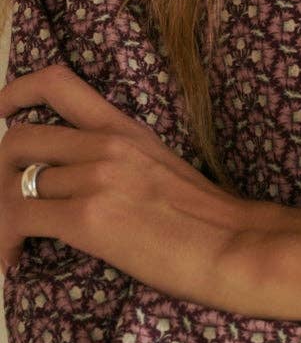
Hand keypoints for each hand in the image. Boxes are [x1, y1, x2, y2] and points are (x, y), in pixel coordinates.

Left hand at [0, 62, 262, 311]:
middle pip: (19, 138)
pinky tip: (12, 259)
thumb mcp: (162, 167)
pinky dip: (4, 239)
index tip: (1, 112)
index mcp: (124, 129)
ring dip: (0, 213)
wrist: (235, 246)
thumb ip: (120, 161)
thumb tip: (81, 179)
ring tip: (10, 241)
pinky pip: (17, 219)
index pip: (57, 83)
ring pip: (11, 182)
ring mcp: (96, 179)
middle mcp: (105, 144)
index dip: (15, 92)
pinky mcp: (88, 218)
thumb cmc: (207, 219)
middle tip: (6, 202)